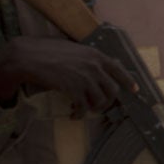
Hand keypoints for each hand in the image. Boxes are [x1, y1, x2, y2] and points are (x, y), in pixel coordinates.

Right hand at [0, 37, 135, 117]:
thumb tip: (99, 68)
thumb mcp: (74, 49)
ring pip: (100, 101)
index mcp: (96, 55)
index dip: (128, 81)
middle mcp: (94, 66)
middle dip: (107, 102)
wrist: (29, 57)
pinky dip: (79, 114)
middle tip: (98, 107)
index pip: (119, 69)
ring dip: (93, 110)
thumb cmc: (48, 51)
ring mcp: (85, 78)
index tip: (135, 90)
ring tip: (82, 111)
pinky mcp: (74, 89)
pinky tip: (73, 114)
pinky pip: (84, 107)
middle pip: (113, 90)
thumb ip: (88, 58)